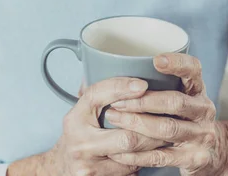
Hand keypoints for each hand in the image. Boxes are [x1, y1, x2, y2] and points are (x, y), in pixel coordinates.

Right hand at [45, 77, 166, 175]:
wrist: (60, 170)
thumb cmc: (78, 135)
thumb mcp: (81, 112)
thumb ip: (96, 92)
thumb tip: (116, 62)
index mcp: (74, 117)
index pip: (98, 95)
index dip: (121, 88)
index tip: (143, 84)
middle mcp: (79, 142)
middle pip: (125, 136)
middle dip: (150, 129)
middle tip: (167, 118)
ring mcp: (88, 166)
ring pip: (132, 157)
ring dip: (151, 148)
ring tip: (165, 135)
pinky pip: (129, 173)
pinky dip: (142, 162)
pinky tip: (150, 154)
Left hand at [104, 54, 227, 174]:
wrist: (209, 151)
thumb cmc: (182, 114)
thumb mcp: (179, 92)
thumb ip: (160, 80)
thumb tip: (120, 66)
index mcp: (198, 88)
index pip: (193, 68)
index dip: (177, 63)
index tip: (156, 60)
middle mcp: (204, 109)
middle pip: (176, 101)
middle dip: (143, 101)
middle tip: (117, 102)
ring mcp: (202, 135)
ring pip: (167, 128)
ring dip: (137, 123)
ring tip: (114, 119)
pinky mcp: (195, 158)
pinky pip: (162, 156)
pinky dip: (138, 153)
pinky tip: (120, 150)